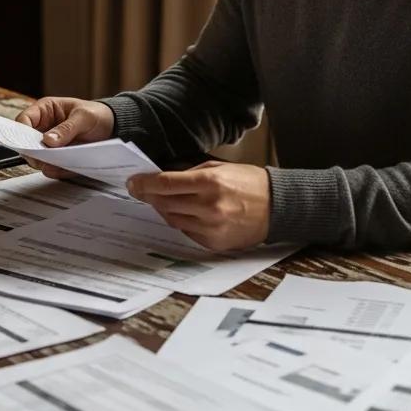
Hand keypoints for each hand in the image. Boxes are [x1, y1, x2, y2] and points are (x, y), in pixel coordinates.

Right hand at [15, 97, 114, 180]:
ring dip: (45, 163)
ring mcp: (50, 145)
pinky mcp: (58, 158)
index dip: (20, 132)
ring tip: (56, 164)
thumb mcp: (84, 117)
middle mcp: (44, 128)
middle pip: (26, 143)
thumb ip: (66, 128)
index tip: (26, 143)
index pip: (24, 120)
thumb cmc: (97, 114)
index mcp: (45, 110)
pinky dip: (57, 170)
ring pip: (37, 158)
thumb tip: (48, 140)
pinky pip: (52, 168)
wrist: (113, 127)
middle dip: (33, 152)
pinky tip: (65, 168)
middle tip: (42, 158)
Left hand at [127, 161, 270, 251]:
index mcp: (209, 182)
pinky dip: (181, 221)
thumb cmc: (249, 183)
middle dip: (149, 196)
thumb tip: (164, 174)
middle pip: (165, 203)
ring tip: (161, 200)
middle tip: (140, 190)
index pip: (166, 184)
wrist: (277, 206)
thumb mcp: (219, 167)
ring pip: (173, 219)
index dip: (145, 184)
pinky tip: (183, 213)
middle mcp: (208, 207)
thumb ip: (190, 171)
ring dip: (163, 209)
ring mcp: (211, 228)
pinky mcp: (214, 243)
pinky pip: (187, 232)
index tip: (134, 183)